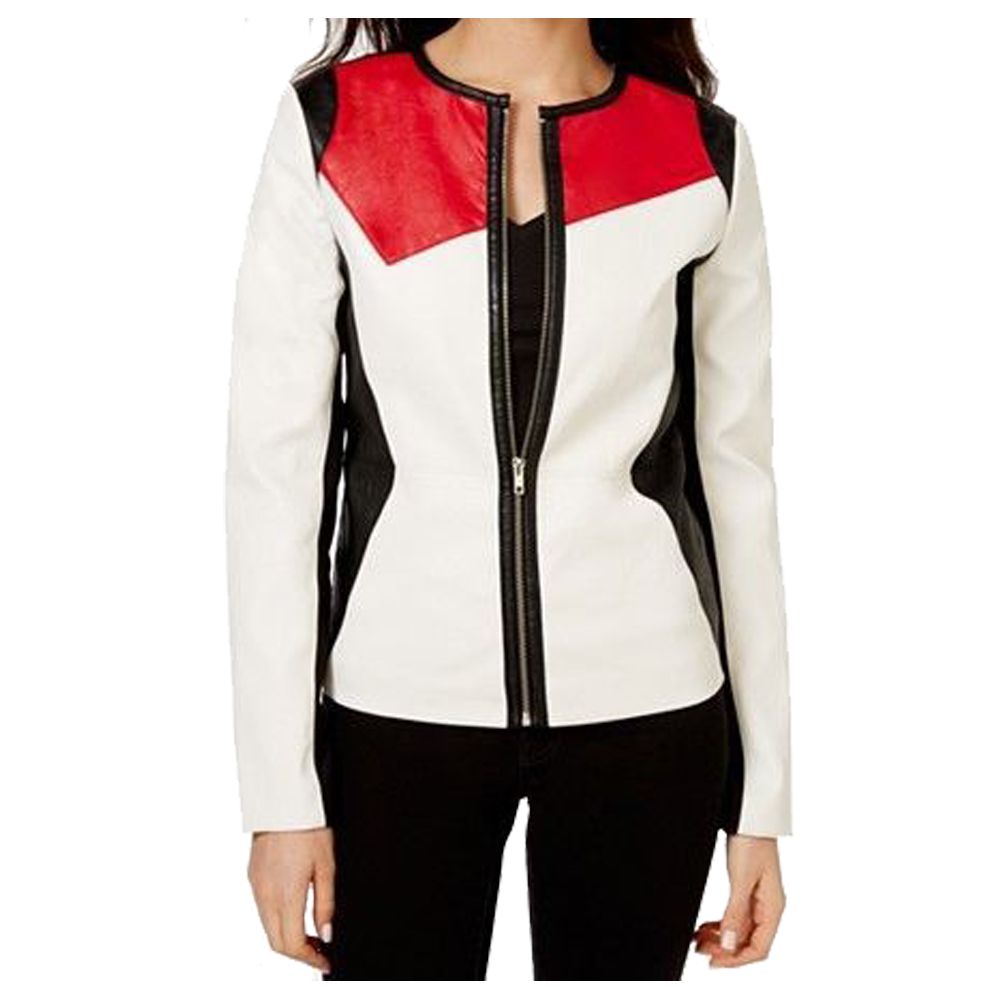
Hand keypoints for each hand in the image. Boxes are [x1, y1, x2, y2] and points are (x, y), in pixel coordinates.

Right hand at [247, 827, 334, 974]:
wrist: (283, 801)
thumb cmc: (308, 827)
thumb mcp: (327, 866)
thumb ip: (326, 904)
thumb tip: (327, 933)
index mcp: (286, 895)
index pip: (292, 944)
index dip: (310, 959)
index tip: (325, 960)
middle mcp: (266, 895)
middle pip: (276, 942)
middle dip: (298, 954)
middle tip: (320, 951)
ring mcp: (256, 887)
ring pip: (267, 928)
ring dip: (287, 938)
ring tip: (311, 934)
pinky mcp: (253, 877)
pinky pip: (262, 910)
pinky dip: (277, 921)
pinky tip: (294, 912)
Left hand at [692, 833, 785, 967]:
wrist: (749, 816)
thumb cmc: (752, 841)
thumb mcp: (741, 879)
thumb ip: (735, 913)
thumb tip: (729, 944)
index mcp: (773, 908)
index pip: (759, 948)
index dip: (736, 959)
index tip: (715, 961)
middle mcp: (767, 907)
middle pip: (748, 942)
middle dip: (725, 950)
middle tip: (701, 950)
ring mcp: (757, 899)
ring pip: (739, 930)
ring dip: (720, 938)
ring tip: (699, 939)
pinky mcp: (746, 889)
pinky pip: (734, 915)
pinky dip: (720, 923)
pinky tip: (706, 926)